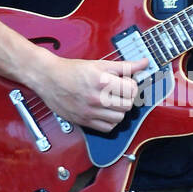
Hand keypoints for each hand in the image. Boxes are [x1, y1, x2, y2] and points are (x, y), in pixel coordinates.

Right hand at [32, 54, 149, 131]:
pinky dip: (110, 121)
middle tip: (120, 92)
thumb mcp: (100, 64)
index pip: (132, 90)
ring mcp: (90, 112)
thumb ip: (125, 66)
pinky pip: (107, 128)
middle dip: (127, 98)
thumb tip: (144, 63)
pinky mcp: (84, 121)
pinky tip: (105, 111)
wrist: (48, 78)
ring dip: (120, 110)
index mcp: (102, 81)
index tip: (126, 83)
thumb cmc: (72, 70)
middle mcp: (96, 98)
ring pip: (119, 118)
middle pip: (128, 105)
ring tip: (112, 101)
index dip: (132, 86)